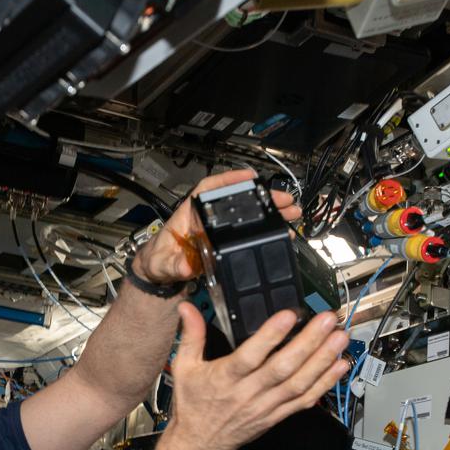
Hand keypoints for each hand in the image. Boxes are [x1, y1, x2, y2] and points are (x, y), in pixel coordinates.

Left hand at [134, 169, 302, 284]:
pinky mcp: (224, 242)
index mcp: (189, 214)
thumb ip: (173, 265)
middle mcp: (206, 218)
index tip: (249, 176)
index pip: (209, 188)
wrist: (159, 273)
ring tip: (291, 212)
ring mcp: (217, 229)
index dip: (229, 180)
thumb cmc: (158, 261)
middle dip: (262, 197)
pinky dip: (264, 230)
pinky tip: (281, 231)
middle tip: (284, 199)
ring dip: (269, 212)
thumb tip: (187, 265)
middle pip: (237, 200)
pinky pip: (247, 231)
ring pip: (246, 214)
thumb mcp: (163, 263)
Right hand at [158, 304, 348, 449]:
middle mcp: (248, 392)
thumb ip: (190, 336)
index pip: (250, 356)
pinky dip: (325, 383)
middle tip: (327, 321)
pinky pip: (305, 400)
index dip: (270, 336)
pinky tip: (339, 366)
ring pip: (299, 383)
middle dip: (309, 343)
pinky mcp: (278, 415)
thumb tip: (187, 308)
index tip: (289, 315)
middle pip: (283, 368)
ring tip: (339, 338)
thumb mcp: (184, 368)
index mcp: (225, 378)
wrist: (200, 445)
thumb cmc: (193, 406)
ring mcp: (266, 406)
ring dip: (322, 360)